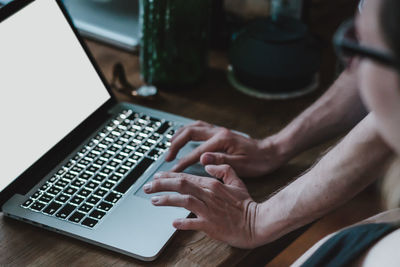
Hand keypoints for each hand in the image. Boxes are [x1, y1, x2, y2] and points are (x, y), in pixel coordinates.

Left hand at [143, 165, 259, 248]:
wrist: (257, 222)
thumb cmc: (246, 203)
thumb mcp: (237, 180)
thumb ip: (222, 169)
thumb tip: (207, 164)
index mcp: (213, 184)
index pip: (186, 177)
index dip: (169, 176)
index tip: (157, 176)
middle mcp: (208, 195)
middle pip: (180, 186)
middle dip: (161, 185)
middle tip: (147, 186)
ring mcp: (208, 210)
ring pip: (183, 201)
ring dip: (166, 200)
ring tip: (153, 200)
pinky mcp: (210, 225)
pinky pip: (192, 223)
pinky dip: (181, 223)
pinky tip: (173, 223)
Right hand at [165, 121, 285, 176]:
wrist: (270, 152)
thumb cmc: (258, 161)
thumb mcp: (241, 165)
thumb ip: (220, 161)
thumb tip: (202, 158)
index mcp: (222, 141)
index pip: (196, 152)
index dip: (183, 163)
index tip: (173, 172)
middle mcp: (219, 132)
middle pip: (189, 133)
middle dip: (175, 144)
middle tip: (168, 158)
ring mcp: (219, 130)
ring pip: (193, 127)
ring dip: (179, 135)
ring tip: (171, 146)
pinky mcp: (220, 132)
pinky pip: (199, 127)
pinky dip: (188, 131)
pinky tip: (184, 137)